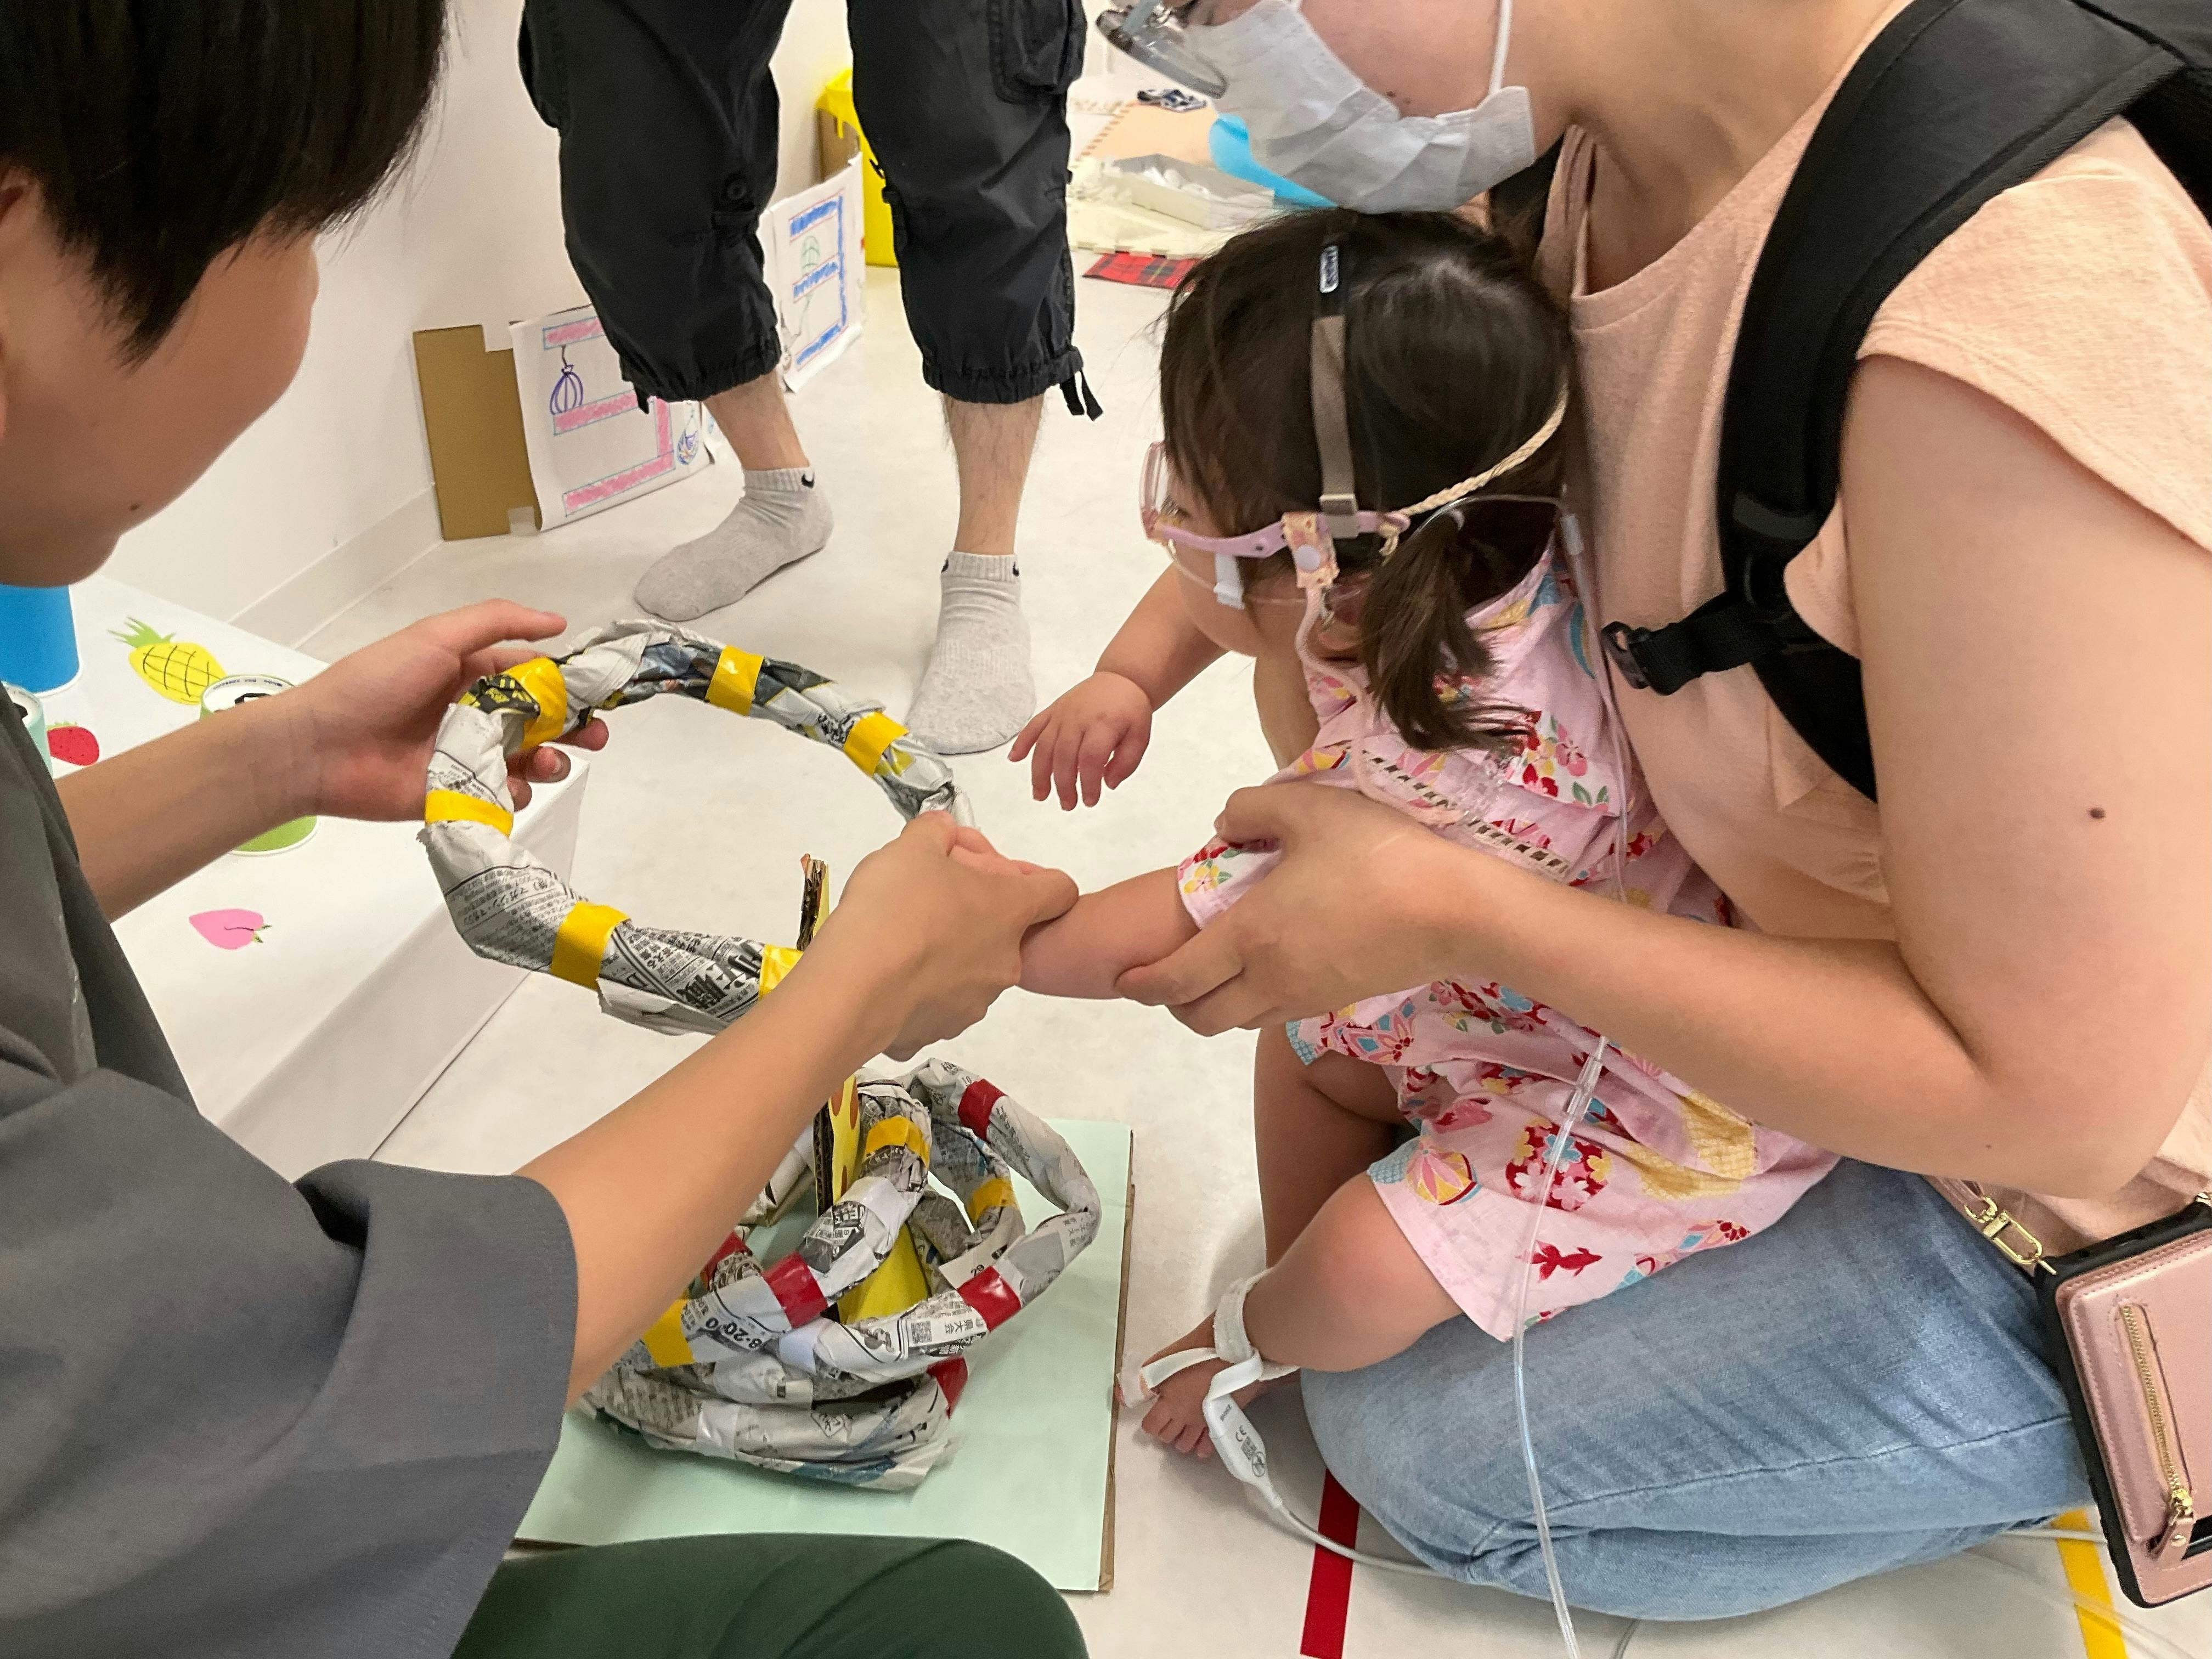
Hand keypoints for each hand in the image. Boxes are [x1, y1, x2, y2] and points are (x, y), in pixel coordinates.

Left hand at [278, 601, 608, 821]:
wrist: (321, 747)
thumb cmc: (376, 683)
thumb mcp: (435, 636)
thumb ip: (497, 622)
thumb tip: (559, 622)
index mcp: (472, 673)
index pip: (536, 676)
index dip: (570, 683)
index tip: (599, 691)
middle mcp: (477, 715)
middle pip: (544, 722)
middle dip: (576, 727)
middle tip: (595, 735)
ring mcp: (470, 757)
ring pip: (533, 761)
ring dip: (552, 760)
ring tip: (546, 762)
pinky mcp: (461, 795)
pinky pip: (506, 796)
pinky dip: (516, 792)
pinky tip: (507, 785)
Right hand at [803, 814, 1077, 1059]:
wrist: (855, 985)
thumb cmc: (893, 909)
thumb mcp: (912, 848)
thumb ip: (934, 831)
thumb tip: (942, 829)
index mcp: (1009, 910)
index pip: (1059, 891)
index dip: (1043, 880)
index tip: (1015, 878)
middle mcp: (1004, 960)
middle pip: (1005, 934)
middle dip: (974, 919)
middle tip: (932, 905)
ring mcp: (977, 1001)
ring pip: (971, 972)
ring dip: (947, 958)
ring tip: (903, 944)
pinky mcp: (943, 1029)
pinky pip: (936, 1006)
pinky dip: (917, 993)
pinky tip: (887, 978)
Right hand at [1008, 672, 1152, 809]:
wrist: (1121, 678)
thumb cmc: (1130, 709)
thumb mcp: (1141, 736)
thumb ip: (1127, 762)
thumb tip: (1108, 783)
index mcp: (1103, 723)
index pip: (1091, 758)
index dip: (1088, 783)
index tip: (1090, 800)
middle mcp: (1078, 718)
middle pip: (1064, 755)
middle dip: (1064, 785)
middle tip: (1068, 804)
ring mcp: (1062, 713)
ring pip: (1044, 746)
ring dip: (1040, 773)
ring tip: (1041, 795)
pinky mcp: (1053, 710)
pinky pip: (1033, 726)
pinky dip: (1021, 742)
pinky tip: (1014, 759)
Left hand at [1116, 784, 1483, 1033]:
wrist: (1456, 911)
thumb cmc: (1378, 853)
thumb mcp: (1309, 807)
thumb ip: (1252, 808)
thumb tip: (1222, 825)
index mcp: (1250, 935)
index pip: (1175, 978)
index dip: (1141, 983)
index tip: (1123, 976)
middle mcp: (1269, 978)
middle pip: (1199, 1017)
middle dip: (1170, 1003)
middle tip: (1161, 977)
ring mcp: (1305, 997)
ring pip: (1236, 1022)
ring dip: (1211, 1006)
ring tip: (1209, 972)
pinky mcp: (1336, 1002)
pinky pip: (1273, 1015)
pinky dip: (1252, 1003)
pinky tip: (1263, 966)